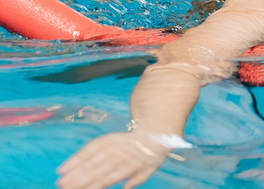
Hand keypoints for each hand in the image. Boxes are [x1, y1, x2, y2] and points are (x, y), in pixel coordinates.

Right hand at [57, 131, 172, 188]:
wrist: (153, 130)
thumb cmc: (151, 154)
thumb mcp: (150, 168)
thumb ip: (138, 179)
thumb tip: (125, 188)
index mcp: (130, 165)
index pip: (108, 178)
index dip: (93, 185)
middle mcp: (119, 155)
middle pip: (96, 169)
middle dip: (79, 180)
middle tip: (63, 187)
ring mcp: (112, 146)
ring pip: (91, 159)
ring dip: (74, 170)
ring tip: (61, 181)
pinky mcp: (107, 139)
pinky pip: (90, 148)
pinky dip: (77, 156)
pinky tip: (66, 166)